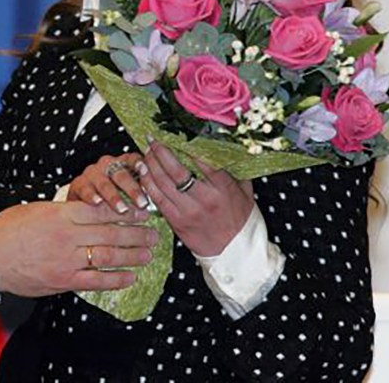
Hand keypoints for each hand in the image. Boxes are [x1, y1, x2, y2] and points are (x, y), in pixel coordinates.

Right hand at [0, 200, 156, 297]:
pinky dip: (115, 278)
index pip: (101, 211)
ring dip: (131, 255)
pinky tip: (130, 277)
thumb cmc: (8, 229)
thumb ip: (62, 211)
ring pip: (107, 255)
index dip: (125, 212)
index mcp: (61, 214)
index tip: (141, 212)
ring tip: (148, 253)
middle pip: (110, 232)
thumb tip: (85, 210)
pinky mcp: (63, 280)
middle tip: (153, 233)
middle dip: (136, 233)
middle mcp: (67, 236)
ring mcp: (66, 259)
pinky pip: (95, 280)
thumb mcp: (36, 209)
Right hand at [67, 153, 147, 213]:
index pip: (133, 159)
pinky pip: (85, 188)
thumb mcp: (128, 192)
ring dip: (114, 196)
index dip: (139, 164)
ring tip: (122, 208)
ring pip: (104, 182)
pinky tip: (98, 202)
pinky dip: (91, 195)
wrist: (84, 204)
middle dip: (132, 189)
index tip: (145, 170)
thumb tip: (161, 201)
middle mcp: (107, 166)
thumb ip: (142, 192)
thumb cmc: (112, 198)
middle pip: (120, 173)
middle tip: (142, 203)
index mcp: (122, 164)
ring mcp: (92, 174)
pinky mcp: (78, 184)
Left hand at [136, 140, 253, 256]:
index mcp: (224, 189)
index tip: (175, 133)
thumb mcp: (246, 193)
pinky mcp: (177, 222)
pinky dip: (148, 184)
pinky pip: (158, 199)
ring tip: (145, 152)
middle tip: (153, 139)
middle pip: (176, 170)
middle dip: (161, 152)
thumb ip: (235, 172)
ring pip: (163, 183)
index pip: (202, 160)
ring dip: (151, 165)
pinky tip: (143, 172)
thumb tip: (226, 148)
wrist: (235, 254)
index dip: (185, 146)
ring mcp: (189, 211)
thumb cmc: (241, 221)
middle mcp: (205, 199)